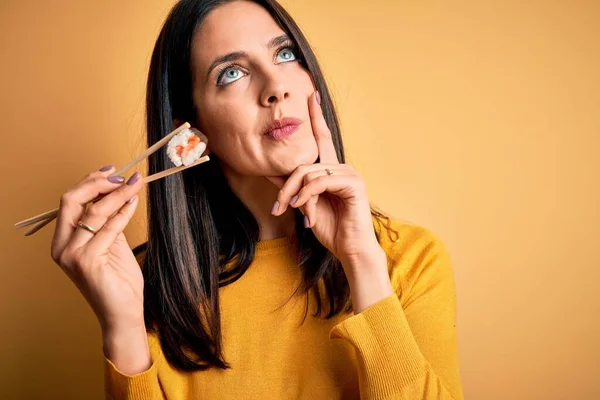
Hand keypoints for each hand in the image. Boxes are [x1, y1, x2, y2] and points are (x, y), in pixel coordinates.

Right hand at [50, 166, 144, 333]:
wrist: (123, 313)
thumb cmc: (119, 280)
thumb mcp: (111, 243)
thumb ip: (107, 221)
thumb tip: (116, 190)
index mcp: (63, 241)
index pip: (70, 202)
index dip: (90, 183)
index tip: (112, 171)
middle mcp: (62, 247)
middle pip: (72, 201)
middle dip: (98, 183)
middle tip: (123, 176)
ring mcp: (72, 255)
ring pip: (93, 212)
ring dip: (118, 194)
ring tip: (136, 184)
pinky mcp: (87, 262)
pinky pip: (109, 228)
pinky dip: (124, 212)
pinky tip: (134, 202)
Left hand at [267, 92, 384, 269]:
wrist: (349, 248)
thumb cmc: (330, 227)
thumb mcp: (304, 204)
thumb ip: (291, 185)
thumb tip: (269, 170)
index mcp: (332, 170)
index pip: (322, 138)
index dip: (316, 118)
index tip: (311, 96)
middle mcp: (342, 167)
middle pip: (305, 164)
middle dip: (287, 185)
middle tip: (278, 206)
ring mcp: (350, 174)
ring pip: (309, 173)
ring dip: (294, 194)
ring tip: (290, 211)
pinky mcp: (353, 184)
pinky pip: (320, 182)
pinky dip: (306, 195)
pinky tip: (303, 209)